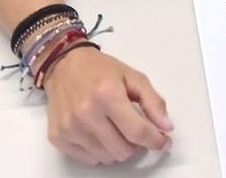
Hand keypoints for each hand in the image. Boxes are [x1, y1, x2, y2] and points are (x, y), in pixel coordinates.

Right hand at [42, 46, 172, 166]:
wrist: (64, 66)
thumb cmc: (100, 70)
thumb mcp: (134, 77)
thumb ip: (153, 102)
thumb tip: (166, 127)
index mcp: (108, 95)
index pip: (137, 131)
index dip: (156, 141)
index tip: (164, 142)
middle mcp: (86, 113)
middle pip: (123, 150)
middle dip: (137, 145)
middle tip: (136, 132)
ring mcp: (70, 128)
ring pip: (107, 158)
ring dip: (119, 149)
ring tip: (117, 131)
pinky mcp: (58, 137)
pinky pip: (88, 160)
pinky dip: (100, 153)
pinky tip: (101, 136)